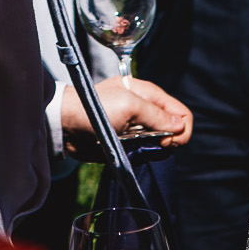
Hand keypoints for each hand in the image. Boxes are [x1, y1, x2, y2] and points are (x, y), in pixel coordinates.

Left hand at [60, 75, 194, 156]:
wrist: (67, 125)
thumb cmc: (94, 108)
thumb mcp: (128, 106)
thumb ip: (156, 115)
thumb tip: (180, 126)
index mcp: (149, 95)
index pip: (181, 113)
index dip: (180, 129)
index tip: (165, 140)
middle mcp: (147, 110)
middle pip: (174, 130)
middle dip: (168, 142)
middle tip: (150, 145)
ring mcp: (138, 127)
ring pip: (161, 143)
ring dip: (152, 150)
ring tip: (135, 148)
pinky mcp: (129, 141)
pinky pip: (146, 152)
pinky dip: (142, 155)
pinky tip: (129, 152)